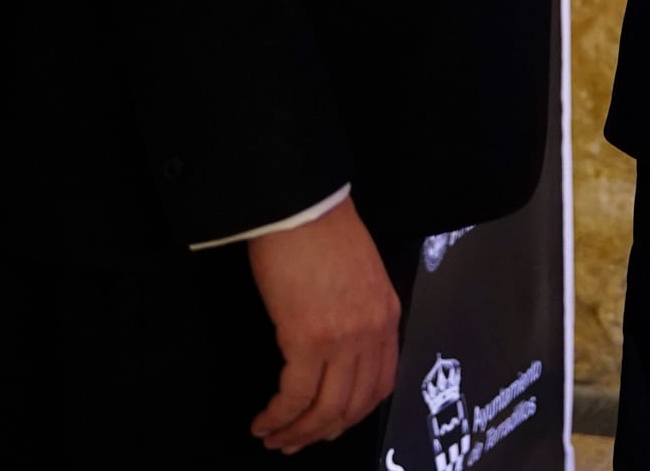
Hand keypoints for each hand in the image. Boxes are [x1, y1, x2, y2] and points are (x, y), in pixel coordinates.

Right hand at [246, 197, 401, 452]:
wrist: (301, 205)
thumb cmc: (322, 229)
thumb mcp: (359, 273)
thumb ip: (358, 310)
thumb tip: (336, 341)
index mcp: (386, 315)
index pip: (381, 383)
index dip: (355, 413)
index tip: (332, 425)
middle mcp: (371, 333)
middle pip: (353, 404)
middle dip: (323, 431)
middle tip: (296, 443)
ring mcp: (343, 339)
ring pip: (325, 408)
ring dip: (298, 432)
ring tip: (274, 439)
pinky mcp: (308, 339)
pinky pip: (294, 395)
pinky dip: (278, 416)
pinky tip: (263, 422)